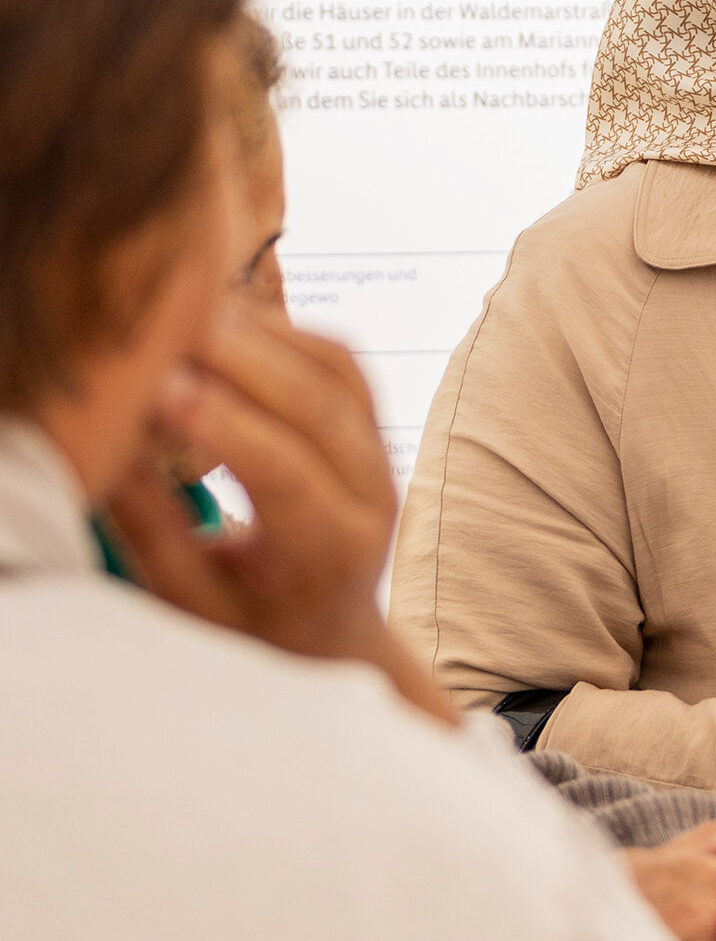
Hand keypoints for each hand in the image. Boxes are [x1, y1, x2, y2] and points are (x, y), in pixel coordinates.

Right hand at [103, 308, 450, 723]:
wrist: (327, 631)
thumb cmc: (252, 623)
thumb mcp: (195, 601)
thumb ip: (154, 531)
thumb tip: (109, 452)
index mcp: (331, 552)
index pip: (286, 475)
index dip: (224, 427)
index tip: (161, 390)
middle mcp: (372, 497)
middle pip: (320, 407)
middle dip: (241, 360)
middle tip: (168, 326)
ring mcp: (381, 455)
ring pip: (336, 372)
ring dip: (264, 334)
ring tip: (188, 310)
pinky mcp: (373, 426)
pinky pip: (341, 361)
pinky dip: (288, 332)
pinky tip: (228, 319)